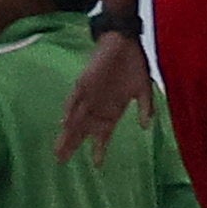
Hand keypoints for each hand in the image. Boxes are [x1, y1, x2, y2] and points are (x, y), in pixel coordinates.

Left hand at [55, 27, 156, 164]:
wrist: (124, 42)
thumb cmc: (133, 65)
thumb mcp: (144, 89)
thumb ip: (146, 108)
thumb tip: (147, 126)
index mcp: (113, 108)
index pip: (103, 133)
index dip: (99, 148)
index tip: (96, 165)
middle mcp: (98, 104)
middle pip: (83, 129)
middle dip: (73, 144)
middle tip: (61, 160)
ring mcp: (90, 93)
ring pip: (75, 117)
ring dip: (67, 132)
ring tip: (59, 148)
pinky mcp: (84, 81)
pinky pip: (75, 98)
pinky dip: (70, 109)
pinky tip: (64, 121)